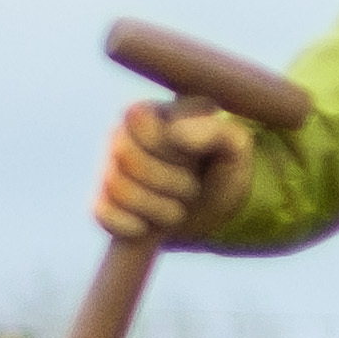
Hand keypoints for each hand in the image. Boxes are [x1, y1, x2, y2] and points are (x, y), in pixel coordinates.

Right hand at [96, 101, 254, 243]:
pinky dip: (134, 226)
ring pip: (116, 187)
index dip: (172, 147)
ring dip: (159, 207)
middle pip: (127, 156)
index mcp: (152, 111)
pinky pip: (102, 213)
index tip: (197, 158)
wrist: (211, 213)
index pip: (140, 120)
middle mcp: (122, 135)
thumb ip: (216, 132)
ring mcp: (108, 168)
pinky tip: (151, 224)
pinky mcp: (101, 202)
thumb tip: (176, 133)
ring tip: (178, 207)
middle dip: (172, 182)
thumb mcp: (236, 149)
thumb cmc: (222, 170)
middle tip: (192, 188)